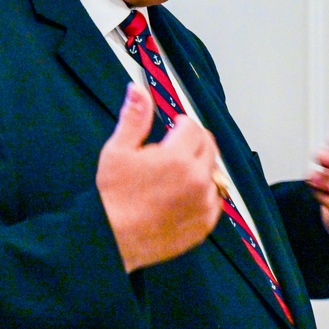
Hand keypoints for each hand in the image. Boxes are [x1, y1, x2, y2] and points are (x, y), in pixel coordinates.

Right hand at [96, 83, 223, 271]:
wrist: (112, 240)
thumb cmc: (113, 196)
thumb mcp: (118, 151)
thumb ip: (134, 118)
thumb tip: (138, 88)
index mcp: (178, 157)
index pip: (194, 126)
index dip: (181, 124)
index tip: (171, 130)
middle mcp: (198, 179)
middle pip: (209, 146)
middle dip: (194, 142)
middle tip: (174, 150)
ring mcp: (204, 203)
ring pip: (214, 172)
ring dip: (200, 168)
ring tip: (176, 175)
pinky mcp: (205, 223)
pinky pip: (216, 199)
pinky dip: (205, 193)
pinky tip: (184, 195)